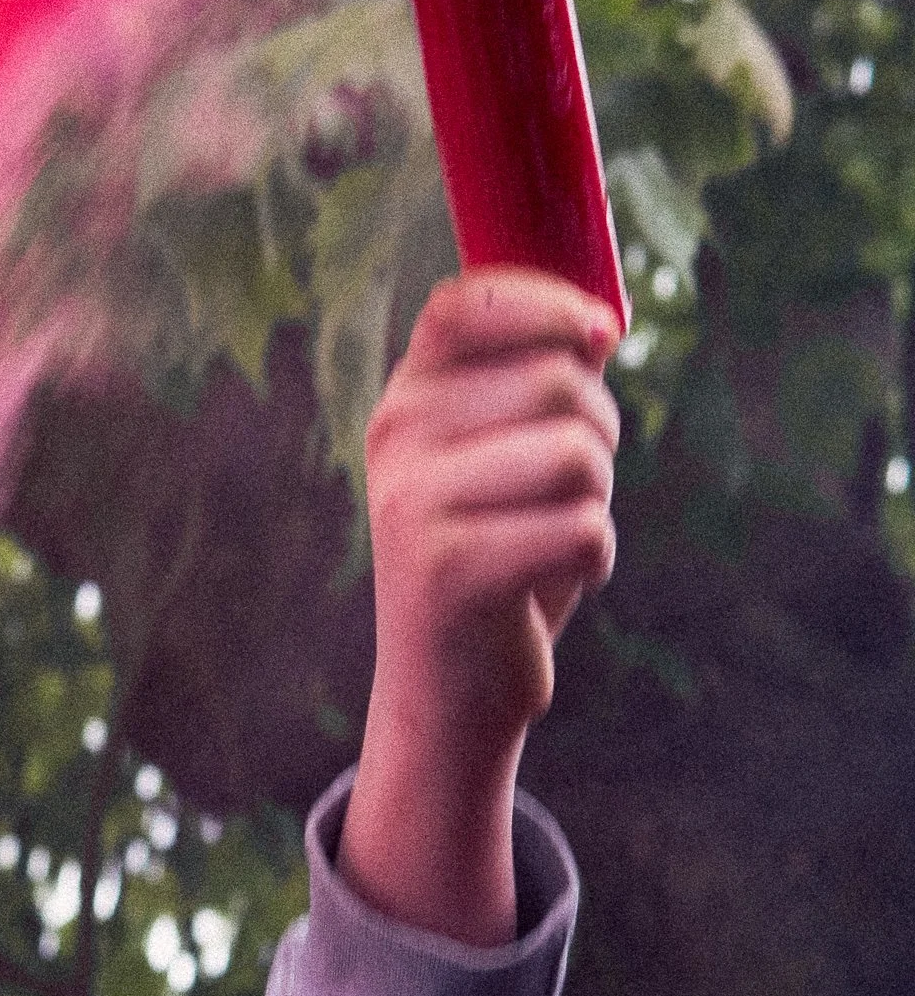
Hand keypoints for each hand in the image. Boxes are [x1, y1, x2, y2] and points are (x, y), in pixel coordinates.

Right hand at [339, 268, 619, 944]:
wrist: (446, 692)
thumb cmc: (493, 560)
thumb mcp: (497, 458)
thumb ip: (534, 383)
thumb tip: (601, 323)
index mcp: (403, 402)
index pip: (469, 303)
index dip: (549, 303)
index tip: (601, 334)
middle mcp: (394, 442)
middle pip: (557, 381)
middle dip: (599, 434)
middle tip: (570, 490)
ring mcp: (414, 506)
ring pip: (578, 455)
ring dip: (598, 499)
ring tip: (553, 537)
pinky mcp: (450, 571)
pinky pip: (586, 529)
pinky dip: (596, 559)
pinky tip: (552, 582)